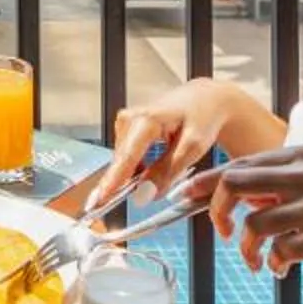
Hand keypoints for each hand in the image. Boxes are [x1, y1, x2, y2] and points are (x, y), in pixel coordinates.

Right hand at [96, 77, 261, 208]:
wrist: (204, 100)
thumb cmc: (201, 118)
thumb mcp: (192, 148)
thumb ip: (166, 172)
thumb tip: (143, 194)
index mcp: (146, 120)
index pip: (125, 158)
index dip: (111, 183)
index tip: (97, 202)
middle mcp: (129, 118)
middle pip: (122, 163)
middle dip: (132, 182)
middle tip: (155, 189)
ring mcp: (125, 121)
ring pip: (125, 162)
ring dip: (139, 173)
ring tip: (166, 164)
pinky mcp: (126, 127)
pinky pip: (127, 156)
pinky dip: (139, 166)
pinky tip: (155, 162)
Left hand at [211, 143, 302, 284]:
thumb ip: (284, 185)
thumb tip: (237, 197)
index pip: (239, 163)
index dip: (206, 184)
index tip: (183, 200)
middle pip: (235, 183)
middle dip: (216, 211)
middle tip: (222, 235)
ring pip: (254, 223)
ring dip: (247, 249)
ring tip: (258, 262)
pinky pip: (281, 251)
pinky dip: (274, 264)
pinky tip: (283, 269)